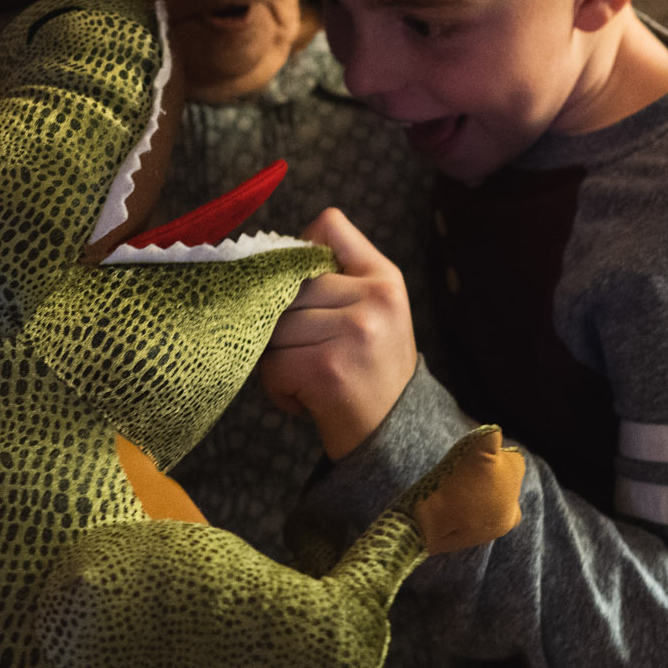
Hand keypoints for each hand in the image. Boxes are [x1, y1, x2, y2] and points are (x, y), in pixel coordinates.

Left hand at [257, 207, 416, 460]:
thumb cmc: (372, 373)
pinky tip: (305, 400)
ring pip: (276, 326)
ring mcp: (354, 332)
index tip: (301, 288)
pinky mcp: (328, 368)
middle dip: (285, 323)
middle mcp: (375, 298)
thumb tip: (272, 256)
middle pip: (290, 286)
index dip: (300, 254)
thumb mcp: (374, 313)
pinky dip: (278, 389)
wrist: (395, 441)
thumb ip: (338, 277)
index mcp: (385, 278)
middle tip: (310, 352)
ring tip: (310, 377)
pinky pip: (273, 364)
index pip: (328, 226)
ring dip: (279, 358)